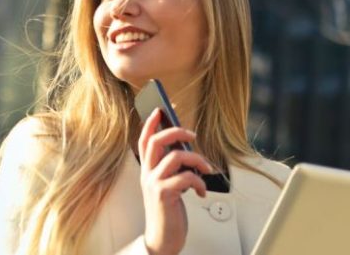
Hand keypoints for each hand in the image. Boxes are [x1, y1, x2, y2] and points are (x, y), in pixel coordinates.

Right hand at [137, 108, 213, 254]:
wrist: (163, 239)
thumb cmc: (167, 211)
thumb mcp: (168, 185)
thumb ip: (173, 168)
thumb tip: (187, 149)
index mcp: (147, 170)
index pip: (144, 140)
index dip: (151, 123)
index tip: (161, 110)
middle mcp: (147, 174)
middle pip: (156, 141)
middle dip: (176, 132)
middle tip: (192, 134)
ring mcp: (154, 183)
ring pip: (175, 156)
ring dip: (197, 159)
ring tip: (206, 169)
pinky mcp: (163, 194)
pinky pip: (186, 177)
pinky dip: (199, 182)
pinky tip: (201, 191)